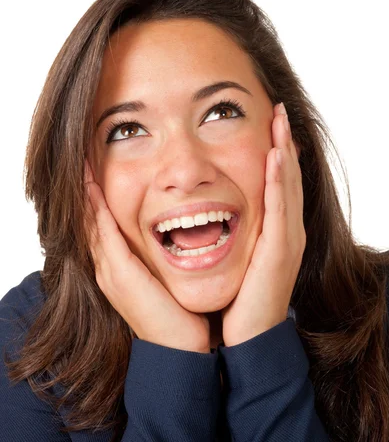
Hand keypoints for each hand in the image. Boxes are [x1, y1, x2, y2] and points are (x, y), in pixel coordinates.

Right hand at [84, 160, 210, 353]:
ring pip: (91, 223)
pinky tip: (92, 188)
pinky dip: (95, 209)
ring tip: (83, 168)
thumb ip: (162, 261)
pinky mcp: (119, 273)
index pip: (102, 227)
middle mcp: (109, 268)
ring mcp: (110, 271)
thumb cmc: (178, 316)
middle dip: (86, 192)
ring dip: (86, 195)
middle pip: (90, 222)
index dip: (96, 201)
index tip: (96, 174)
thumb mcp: (165, 281)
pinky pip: (102, 233)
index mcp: (119, 269)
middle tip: (83, 163)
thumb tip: (173, 238)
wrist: (180, 350)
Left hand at [221, 103, 305, 346]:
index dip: (277, 153)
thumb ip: (237, 233)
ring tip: (280, 121)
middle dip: (284, 142)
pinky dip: (279, 180)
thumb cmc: (241, 298)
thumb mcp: (240, 257)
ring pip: (288, 185)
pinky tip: (276, 156)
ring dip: (284, 150)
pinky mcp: (281, 249)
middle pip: (288, 177)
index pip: (279, 183)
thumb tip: (214, 213)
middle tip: (279, 111)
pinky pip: (281, 207)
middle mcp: (288, 231)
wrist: (249, 336)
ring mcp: (288, 239)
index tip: (270, 125)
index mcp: (277, 232)